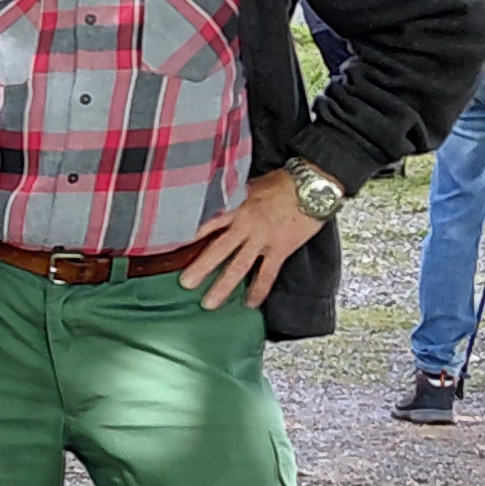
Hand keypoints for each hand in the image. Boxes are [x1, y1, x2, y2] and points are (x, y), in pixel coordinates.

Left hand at [181, 167, 329, 312]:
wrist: (313, 186)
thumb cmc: (282, 182)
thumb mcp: (249, 185)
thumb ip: (232, 199)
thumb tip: (213, 205)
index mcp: (235, 207)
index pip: (206, 224)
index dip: (189, 237)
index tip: (171, 250)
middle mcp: (245, 225)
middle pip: (218, 250)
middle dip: (200, 268)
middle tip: (184, 284)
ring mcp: (262, 239)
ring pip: (238, 266)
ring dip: (222, 286)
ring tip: (208, 303)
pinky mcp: (280, 249)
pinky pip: (267, 274)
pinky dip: (258, 290)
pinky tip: (249, 304)